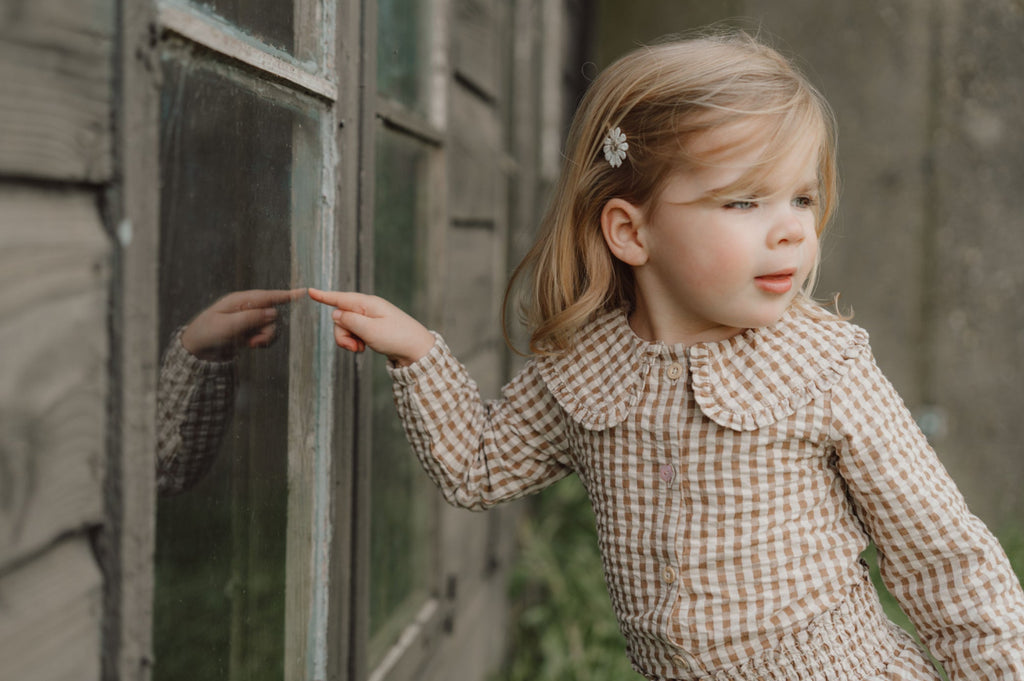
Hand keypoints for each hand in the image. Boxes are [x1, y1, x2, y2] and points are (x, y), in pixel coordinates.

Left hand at [180, 288, 306, 360]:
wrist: (197, 350)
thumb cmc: (207, 333)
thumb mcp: (226, 325)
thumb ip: (251, 318)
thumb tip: (273, 312)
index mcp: (240, 300)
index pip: (267, 296)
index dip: (286, 295)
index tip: (303, 292)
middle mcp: (247, 308)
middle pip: (272, 315)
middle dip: (267, 329)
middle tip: (253, 341)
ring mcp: (250, 320)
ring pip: (271, 326)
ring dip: (264, 338)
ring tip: (250, 344)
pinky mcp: (250, 331)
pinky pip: (267, 335)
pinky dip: (262, 342)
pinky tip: (251, 345)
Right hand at [307, 289, 434, 366]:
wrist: (417, 350)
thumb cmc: (396, 338)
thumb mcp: (370, 330)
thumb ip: (350, 321)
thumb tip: (335, 314)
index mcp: (367, 304)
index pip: (340, 298)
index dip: (324, 296)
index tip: (309, 291)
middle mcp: (367, 308)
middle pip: (340, 317)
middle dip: (342, 334)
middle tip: (355, 347)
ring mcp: (370, 318)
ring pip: (346, 327)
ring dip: (349, 340)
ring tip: (361, 348)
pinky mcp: (372, 328)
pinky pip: (354, 333)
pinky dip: (355, 342)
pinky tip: (364, 348)